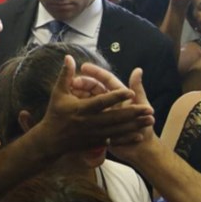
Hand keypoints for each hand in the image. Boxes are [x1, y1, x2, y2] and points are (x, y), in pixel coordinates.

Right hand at [38, 57, 154, 151]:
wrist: (50, 141)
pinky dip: (127, 139)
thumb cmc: (55, 114)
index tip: (130, 92)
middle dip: (133, 113)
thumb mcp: (57, 94)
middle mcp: (90, 122)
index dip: (116, 96)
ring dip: (135, 125)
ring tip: (150, 121)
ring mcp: (94, 134)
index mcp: (82, 109)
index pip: (102, 101)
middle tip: (149, 109)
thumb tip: (68, 57)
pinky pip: (114, 140)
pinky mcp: (96, 143)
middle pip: (116, 117)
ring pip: (118, 130)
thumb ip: (65, 75)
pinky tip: (140, 136)